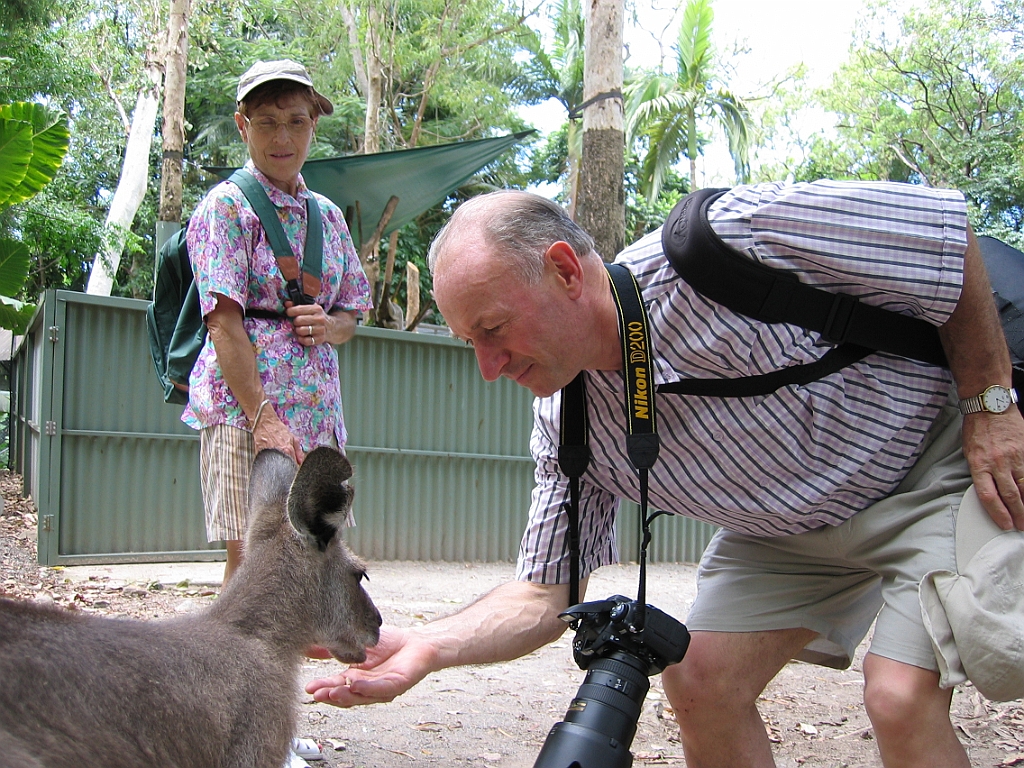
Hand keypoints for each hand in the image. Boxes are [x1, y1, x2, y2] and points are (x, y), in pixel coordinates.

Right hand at [252, 409, 304, 463]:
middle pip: (283, 467)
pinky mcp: (259, 454)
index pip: (292, 465)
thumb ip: (298, 450)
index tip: (292, 467)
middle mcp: (278, 453)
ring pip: (274, 466)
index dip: (293, 467)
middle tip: (284, 464)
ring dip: (275, 466)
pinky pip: (264, 463)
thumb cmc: (278, 429)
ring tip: (276, 460)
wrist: (265, 423)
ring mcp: (268, 454)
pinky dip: (267, 463)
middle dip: (285, 467)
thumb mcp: (293, 437)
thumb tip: (300, 461)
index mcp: (288, 450)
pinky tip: (268, 459)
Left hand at [286, 301, 327, 346]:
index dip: (290, 311)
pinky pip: (306, 341)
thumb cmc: (317, 317)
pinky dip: (301, 339)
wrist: (333, 327)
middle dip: (295, 322)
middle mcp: (319, 319)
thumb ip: (297, 305)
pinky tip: (303, 336)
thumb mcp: (310, 308)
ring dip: (298, 331)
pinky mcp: (320, 339)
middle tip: (297, 323)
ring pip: (301, 330)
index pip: (298, 309)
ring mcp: (320, 329)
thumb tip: (286, 304)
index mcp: (316, 309)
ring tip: (300, 329)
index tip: (289, 313)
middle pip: (298, 320)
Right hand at [304, 627, 436, 706]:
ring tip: (333, 692)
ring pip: (363, 695)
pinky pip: (382, 688)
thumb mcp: (354, 642)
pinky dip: (369, 687)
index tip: (309, 688)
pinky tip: (357, 683)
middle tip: (317, 694)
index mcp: (355, 677)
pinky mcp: (398, 684)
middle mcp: (367, 686)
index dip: (323, 688)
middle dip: (331, 695)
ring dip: (347, 695)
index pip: (336, 686)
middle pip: (347, 694)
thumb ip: (331, 647)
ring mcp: (382, 688)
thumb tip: (305, 645)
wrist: (417, 642)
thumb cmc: (388, 644)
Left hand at [962, 408, 1023, 529]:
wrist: (990, 407)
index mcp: (979, 464)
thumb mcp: (970, 453)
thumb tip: (991, 493)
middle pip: (1010, 495)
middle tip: (1021, 526)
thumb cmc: (977, 430)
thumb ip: (980, 473)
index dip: (998, 513)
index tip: (1004, 524)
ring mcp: (1014, 457)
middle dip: (1017, 514)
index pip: (988, 496)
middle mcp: (997, 462)